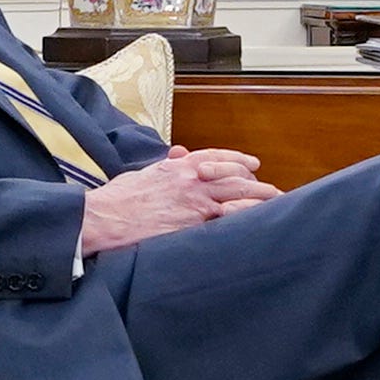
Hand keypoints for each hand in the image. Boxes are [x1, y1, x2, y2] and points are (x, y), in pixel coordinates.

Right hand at [77, 149, 271, 251]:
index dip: (236, 159)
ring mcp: (193, 201)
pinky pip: (226, 219)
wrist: (103, 218)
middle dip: (256, 182)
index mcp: (177, 166)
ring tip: (276, 203)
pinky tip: (258, 220)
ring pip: (236, 195)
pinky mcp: (192, 223)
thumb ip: (165, 167)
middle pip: (233, 176)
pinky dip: (244, 217)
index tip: (252, 163)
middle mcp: (190, 179)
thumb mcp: (142, 175)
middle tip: (273, 189)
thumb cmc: (116, 200)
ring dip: (258, 199)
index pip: (215, 157)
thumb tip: (177, 156)